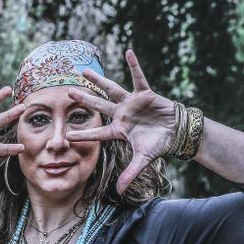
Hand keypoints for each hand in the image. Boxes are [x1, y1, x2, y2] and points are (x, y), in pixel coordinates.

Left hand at [65, 49, 176, 193]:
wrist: (177, 134)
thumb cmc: (159, 145)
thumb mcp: (144, 160)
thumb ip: (130, 173)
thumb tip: (121, 191)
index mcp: (119, 131)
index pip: (97, 132)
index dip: (83, 133)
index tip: (67, 135)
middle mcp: (122, 115)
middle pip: (99, 106)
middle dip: (83, 100)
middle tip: (66, 93)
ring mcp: (132, 103)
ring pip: (111, 89)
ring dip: (98, 80)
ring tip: (83, 71)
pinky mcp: (145, 94)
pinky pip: (138, 77)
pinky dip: (134, 65)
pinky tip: (128, 52)